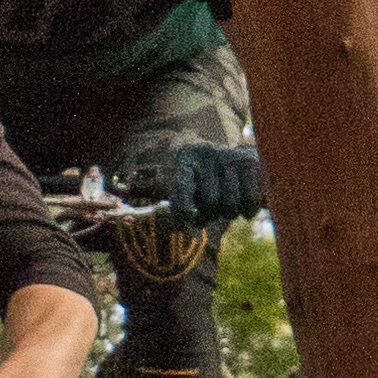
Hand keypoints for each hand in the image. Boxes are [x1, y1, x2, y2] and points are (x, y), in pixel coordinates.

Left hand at [125, 139, 264, 231]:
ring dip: (230, 213)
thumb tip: (123, 192)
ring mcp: (232, 156)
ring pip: (232, 204)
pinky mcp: (254, 161)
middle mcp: (208, 154)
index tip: (186, 225)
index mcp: (184, 160)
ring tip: (226, 209)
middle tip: (208, 214)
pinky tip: (245, 209)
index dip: (183, 212)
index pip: (182, 189)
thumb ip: (153, 191)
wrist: (224, 151)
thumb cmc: (192, 177)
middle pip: (213, 203)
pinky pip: (253, 198)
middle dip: (211, 215)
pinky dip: (249, 210)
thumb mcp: (172, 180)